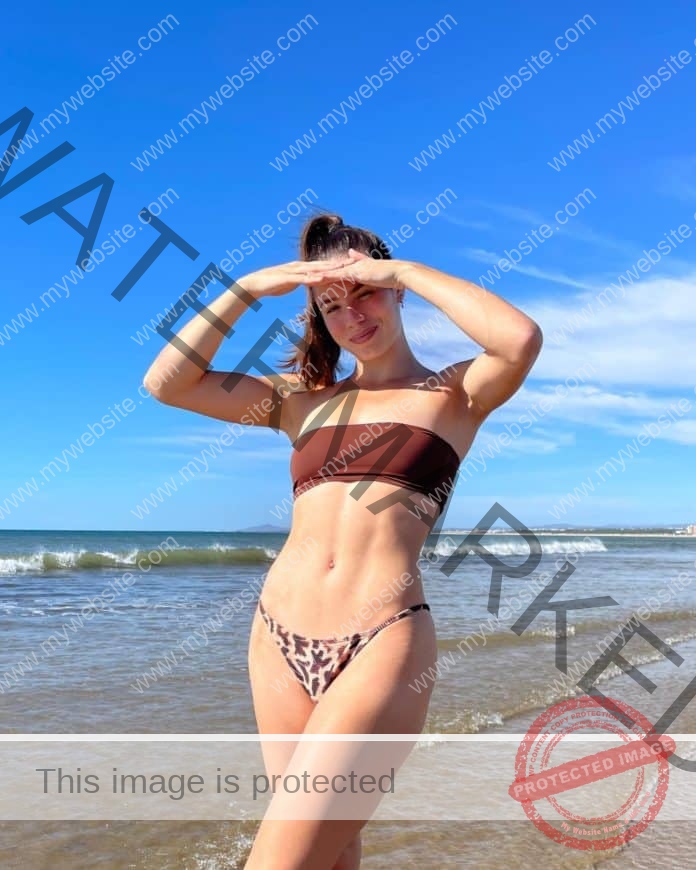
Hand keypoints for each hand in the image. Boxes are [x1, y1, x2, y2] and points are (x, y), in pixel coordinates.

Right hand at [237, 253, 363, 297]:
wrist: (254, 285)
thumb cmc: (272, 285)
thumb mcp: (291, 284)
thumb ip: (302, 281)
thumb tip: (311, 282)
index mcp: (302, 268)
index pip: (323, 266)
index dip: (337, 265)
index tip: (351, 265)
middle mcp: (299, 267)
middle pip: (322, 265)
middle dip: (338, 264)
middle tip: (354, 262)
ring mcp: (293, 271)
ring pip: (314, 270)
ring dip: (328, 269)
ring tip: (343, 268)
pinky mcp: (287, 278)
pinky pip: (301, 278)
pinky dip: (312, 277)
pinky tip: (322, 278)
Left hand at [310, 249, 412, 292]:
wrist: (399, 273)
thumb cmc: (392, 277)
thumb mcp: (377, 273)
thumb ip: (368, 269)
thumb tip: (356, 258)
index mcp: (355, 266)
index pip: (337, 270)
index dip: (325, 273)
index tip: (313, 275)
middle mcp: (351, 265)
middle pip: (329, 269)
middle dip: (315, 273)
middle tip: (300, 275)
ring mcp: (352, 268)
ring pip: (329, 271)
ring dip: (315, 275)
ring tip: (300, 278)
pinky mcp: (353, 272)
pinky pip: (335, 276)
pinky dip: (323, 278)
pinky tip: (313, 280)